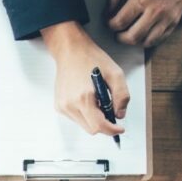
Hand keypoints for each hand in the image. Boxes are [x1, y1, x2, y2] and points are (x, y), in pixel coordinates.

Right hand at [42, 21, 128, 136]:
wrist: (70, 50)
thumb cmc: (90, 58)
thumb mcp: (115, 73)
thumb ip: (122, 96)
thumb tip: (120, 115)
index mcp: (83, 97)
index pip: (98, 126)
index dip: (112, 130)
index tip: (119, 128)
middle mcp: (69, 105)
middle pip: (91, 129)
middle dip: (104, 124)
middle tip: (111, 111)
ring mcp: (62, 106)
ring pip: (84, 125)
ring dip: (94, 119)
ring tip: (98, 100)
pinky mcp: (59, 106)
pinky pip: (76, 119)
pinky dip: (86, 114)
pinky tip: (88, 99)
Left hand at [106, 0, 181, 47]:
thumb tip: (108, 12)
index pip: (120, 22)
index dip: (111, 25)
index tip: (110, 24)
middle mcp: (155, 10)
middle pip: (133, 36)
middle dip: (120, 38)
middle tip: (117, 34)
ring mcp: (166, 18)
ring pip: (146, 42)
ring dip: (134, 42)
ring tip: (129, 35)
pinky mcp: (174, 22)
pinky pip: (159, 40)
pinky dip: (148, 41)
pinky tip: (142, 35)